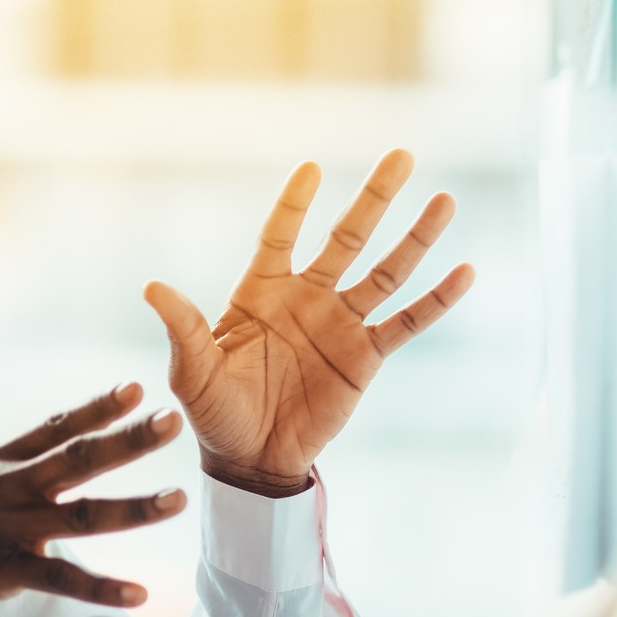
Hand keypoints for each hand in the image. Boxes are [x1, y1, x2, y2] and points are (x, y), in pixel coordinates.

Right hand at [0, 383, 185, 616]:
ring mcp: (3, 528)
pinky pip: (61, 578)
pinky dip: (102, 588)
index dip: (96, 408)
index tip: (136, 387)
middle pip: (79, 458)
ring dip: (135, 508)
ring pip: (82, 515)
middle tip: (175, 419)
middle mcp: (4, 488)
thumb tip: (29, 466)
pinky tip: (140, 593)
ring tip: (178, 499)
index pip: (54, 428)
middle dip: (130, 438)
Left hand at [145, 150, 475, 496]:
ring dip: (416, 238)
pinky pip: (405, 323)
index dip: (294, 204)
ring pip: (385, 272)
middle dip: (374, 199)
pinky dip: (435, 301)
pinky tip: (465, 272)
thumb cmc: (213, 412)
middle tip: (402, 157)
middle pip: (346, 239)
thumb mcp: (191, 370)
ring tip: (446, 200)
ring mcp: (340, 326)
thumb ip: (182, 327)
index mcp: (261, 292)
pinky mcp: (365, 358)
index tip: (312, 168)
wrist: (250, 460)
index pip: (280, 236)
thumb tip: (151, 287)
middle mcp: (306, 299)